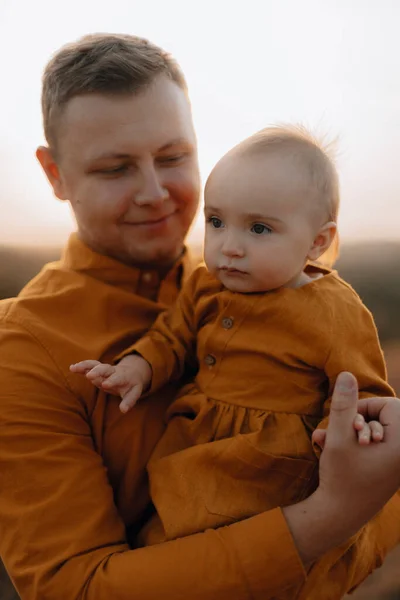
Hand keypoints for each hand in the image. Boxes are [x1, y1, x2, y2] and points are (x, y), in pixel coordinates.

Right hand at [70, 355, 151, 412]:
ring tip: (74, 368)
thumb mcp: (134, 393)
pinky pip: (89, 365)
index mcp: (123, 377)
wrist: (132, 372)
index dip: (112, 381)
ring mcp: (105, 369)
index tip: (105, 385)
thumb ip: (128, 401)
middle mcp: (113, 371)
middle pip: (105, 369)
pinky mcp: (98, 368)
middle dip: (97, 371)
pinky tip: (72, 368)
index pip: (117, 378)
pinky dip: (81, 366)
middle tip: (89, 376)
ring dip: (85, 366)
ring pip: (95, 365)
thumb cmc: (131, 385)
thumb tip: (123, 410)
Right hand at [284, 372, 399, 566]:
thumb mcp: (339, 436)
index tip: (346, 419)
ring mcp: (395, 463)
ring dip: (347, 431)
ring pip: (373, 430)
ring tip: (326, 440)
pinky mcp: (385, 470)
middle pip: (382, 417)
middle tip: (339, 433)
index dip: (364, 406)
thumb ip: (344, 404)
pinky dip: (352, 444)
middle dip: (353, 420)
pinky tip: (329, 448)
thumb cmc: (341, 477)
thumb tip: (347, 374)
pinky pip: (371, 446)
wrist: (338, 517)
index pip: (390, 405)